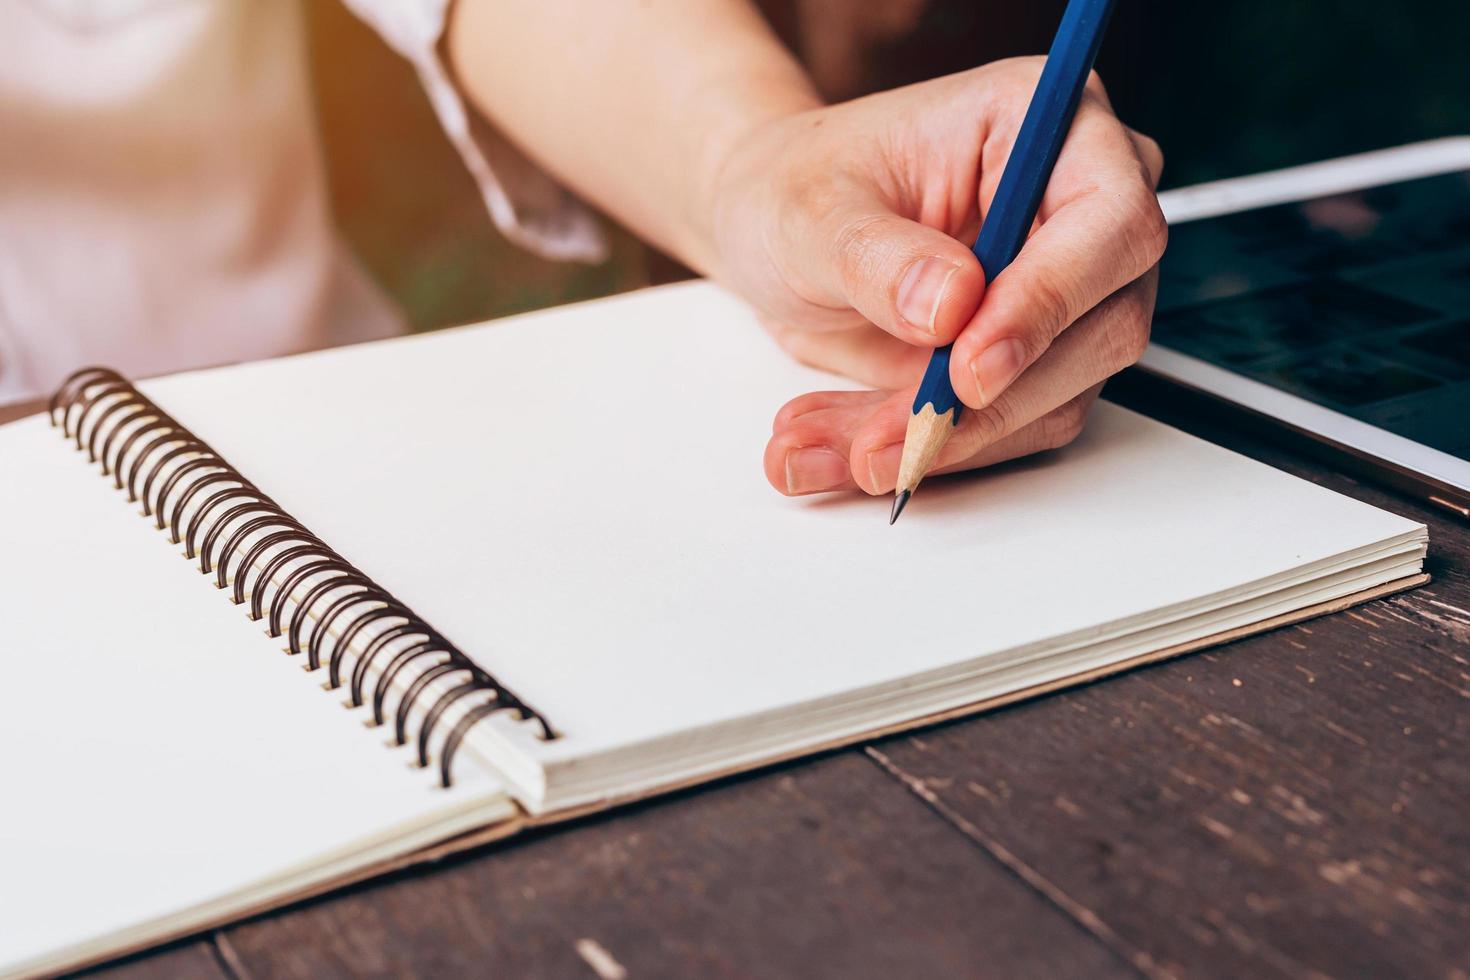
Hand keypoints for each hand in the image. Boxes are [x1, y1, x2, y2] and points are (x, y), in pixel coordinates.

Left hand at [706, 57, 1165, 495]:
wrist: (769, 235)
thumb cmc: (796, 189)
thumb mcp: (808, 212)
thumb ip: (876, 255)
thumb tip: (951, 302)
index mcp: (1042, 124)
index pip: (1107, 218)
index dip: (1049, 300)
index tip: (967, 367)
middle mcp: (1075, 208)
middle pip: (1103, 326)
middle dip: (990, 402)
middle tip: (890, 435)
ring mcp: (1066, 295)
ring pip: (1056, 399)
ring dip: (944, 441)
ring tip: (841, 448)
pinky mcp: (1035, 365)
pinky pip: (1009, 432)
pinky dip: (930, 454)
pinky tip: (851, 451)